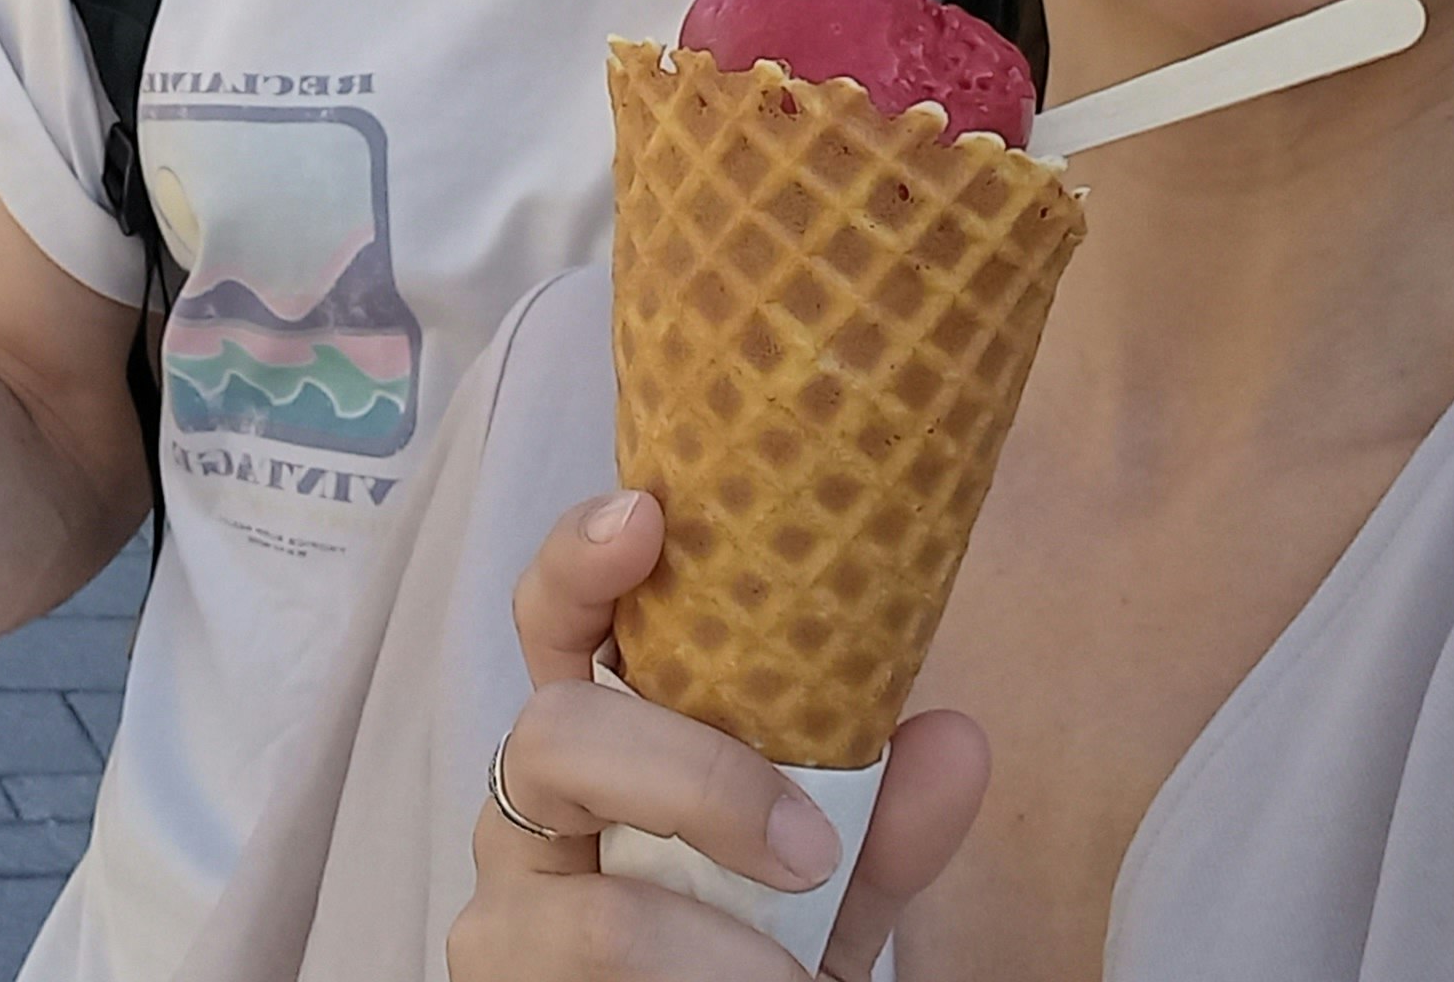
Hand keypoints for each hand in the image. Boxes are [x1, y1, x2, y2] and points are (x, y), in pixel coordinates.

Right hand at [448, 494, 990, 980]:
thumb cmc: (753, 952)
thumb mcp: (830, 891)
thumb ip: (882, 824)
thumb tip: (956, 739)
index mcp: (606, 741)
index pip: (559, 622)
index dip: (581, 559)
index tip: (645, 517)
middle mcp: (537, 802)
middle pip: (556, 731)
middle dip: (694, 781)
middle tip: (809, 852)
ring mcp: (507, 900)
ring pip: (594, 897)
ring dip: (723, 947)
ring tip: (795, 979)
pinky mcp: (497, 976)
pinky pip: (609, 965)